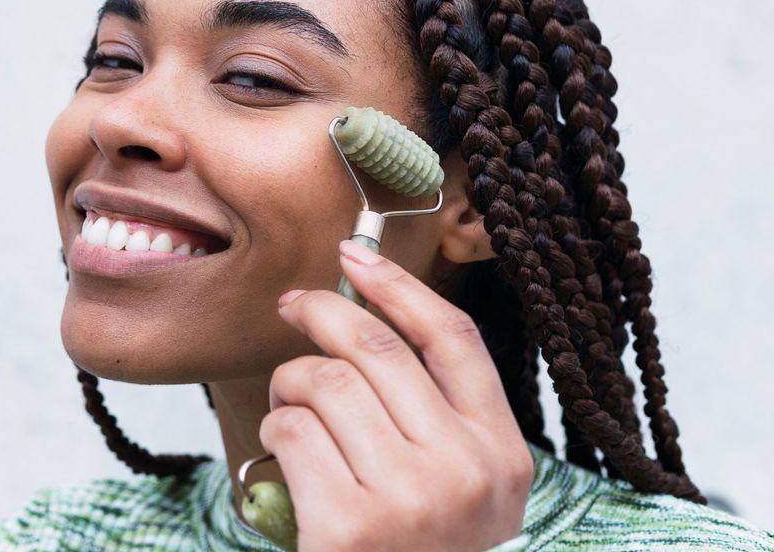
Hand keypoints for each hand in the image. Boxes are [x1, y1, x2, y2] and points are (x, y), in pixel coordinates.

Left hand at [260, 239, 532, 551]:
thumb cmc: (417, 548)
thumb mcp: (458, 488)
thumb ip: (431, 415)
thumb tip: (360, 318)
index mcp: (502, 456)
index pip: (453, 340)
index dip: (400, 287)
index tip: (356, 254)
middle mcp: (466, 472)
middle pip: (378, 349)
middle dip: (323, 313)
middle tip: (294, 307)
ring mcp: (410, 499)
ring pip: (325, 383)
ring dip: (290, 384)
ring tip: (290, 411)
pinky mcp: (350, 527)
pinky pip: (291, 431)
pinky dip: (273, 431)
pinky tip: (282, 458)